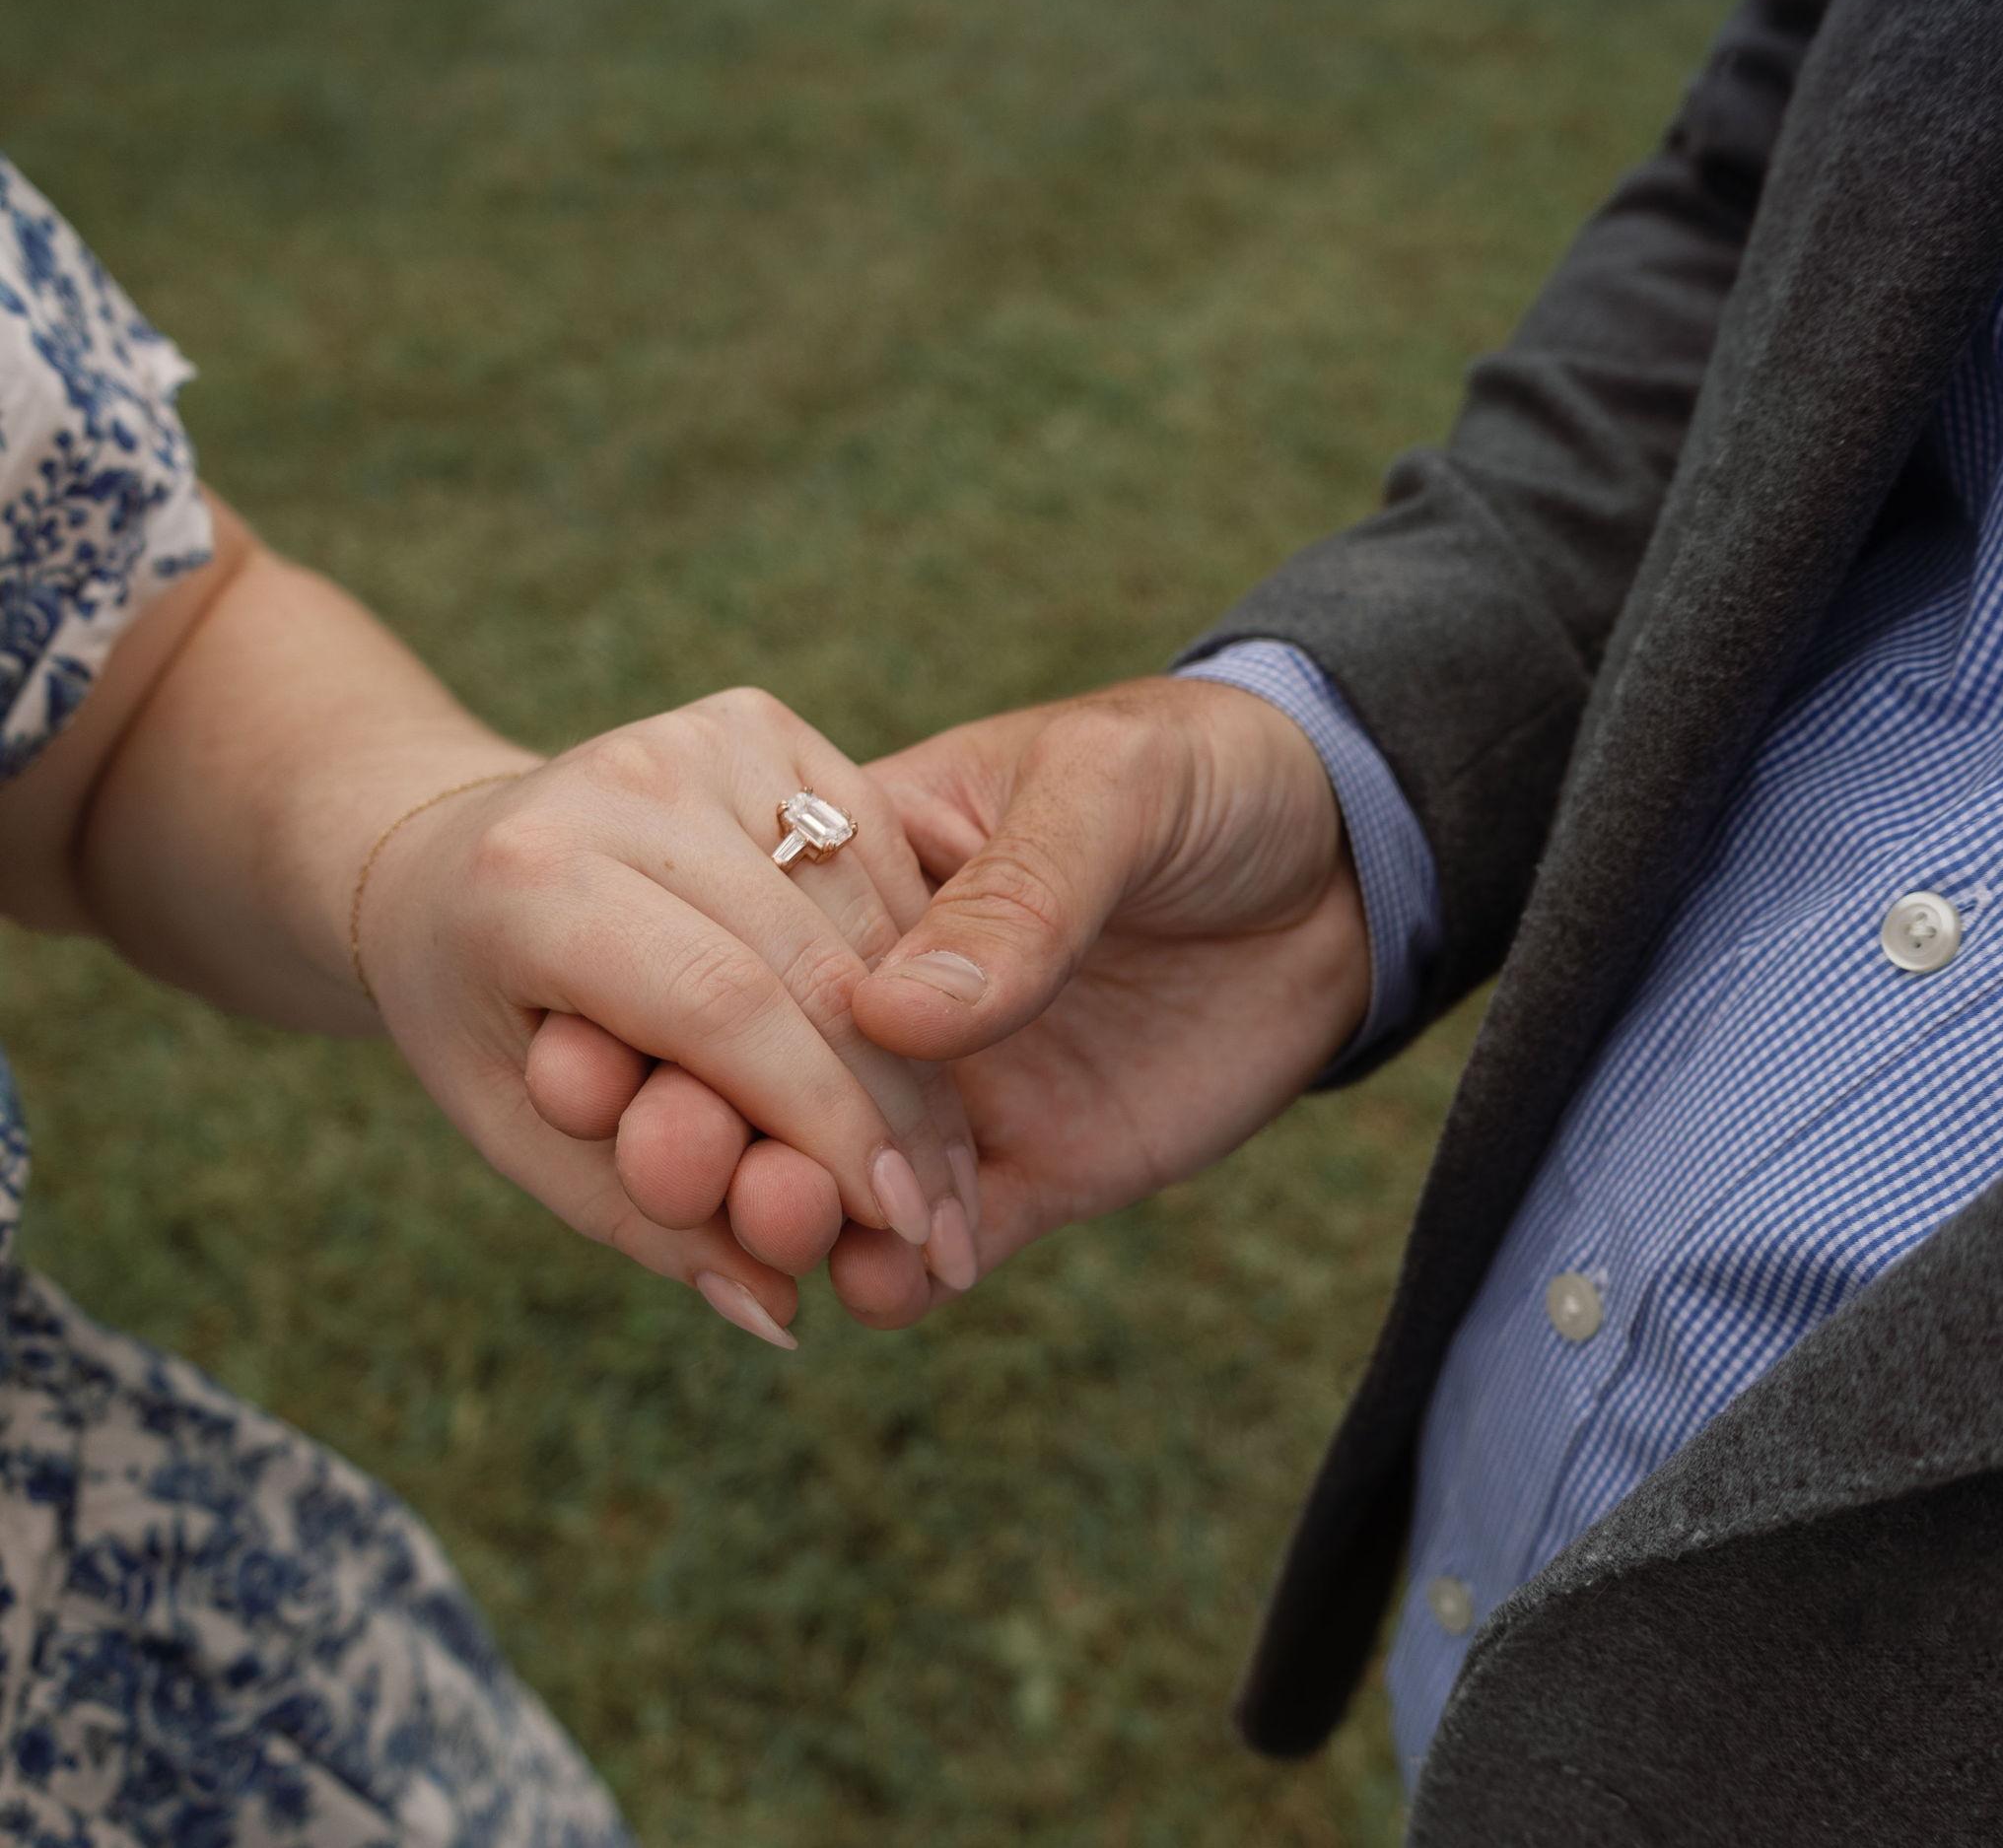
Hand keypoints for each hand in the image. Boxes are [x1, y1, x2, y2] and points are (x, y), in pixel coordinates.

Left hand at [356, 687, 979, 1347]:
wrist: (438, 855)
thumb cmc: (477, 1014)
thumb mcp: (521, 1135)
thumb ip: (643, 1219)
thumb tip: (779, 1315)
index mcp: (529, 879)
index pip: (721, 1009)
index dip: (824, 1124)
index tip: (898, 1226)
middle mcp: (621, 778)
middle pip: (812, 963)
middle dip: (894, 1112)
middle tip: (946, 1225)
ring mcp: (697, 731)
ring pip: (865, 913)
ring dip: (923, 1055)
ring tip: (947, 1169)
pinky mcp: (758, 717)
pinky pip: (878, 856)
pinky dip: (912, 968)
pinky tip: (932, 1062)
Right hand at [528, 677, 1367, 1328]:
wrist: (1345, 866)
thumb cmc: (1208, 775)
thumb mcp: (1111, 786)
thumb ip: (1015, 888)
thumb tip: (890, 1012)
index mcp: (861, 869)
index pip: (733, 945)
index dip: (659, 1001)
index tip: (597, 1053)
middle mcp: (882, 993)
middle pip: (749, 1074)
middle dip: (692, 1120)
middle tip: (668, 1159)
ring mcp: (947, 1092)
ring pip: (821, 1174)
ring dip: (776, 1212)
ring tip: (780, 1230)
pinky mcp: (1022, 1174)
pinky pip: (932, 1247)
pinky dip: (890, 1280)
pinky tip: (876, 1287)